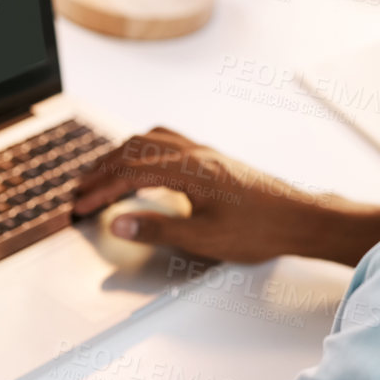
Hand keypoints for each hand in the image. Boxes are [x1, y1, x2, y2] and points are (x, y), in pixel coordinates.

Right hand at [74, 126, 379, 266]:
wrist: (300, 218)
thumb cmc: (260, 229)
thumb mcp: (204, 239)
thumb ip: (157, 229)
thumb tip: (117, 222)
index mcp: (189, 170)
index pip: (130, 173)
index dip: (100, 189)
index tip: (81, 207)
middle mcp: (194, 153)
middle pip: (134, 149)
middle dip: (101, 168)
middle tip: (79, 189)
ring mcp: (204, 153)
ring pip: (149, 140)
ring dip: (120, 154)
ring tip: (100, 174)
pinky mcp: (212, 158)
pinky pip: (167, 140)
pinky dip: (142, 148)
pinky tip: (141, 162)